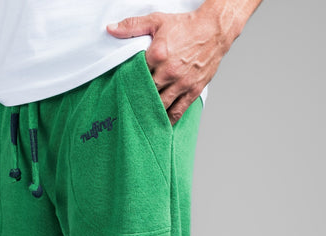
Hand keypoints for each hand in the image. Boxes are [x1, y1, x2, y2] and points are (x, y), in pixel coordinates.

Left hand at [107, 9, 237, 122]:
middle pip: (147, 93)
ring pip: (161, 105)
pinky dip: (168, 119)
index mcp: (158, 54)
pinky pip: (178, 111)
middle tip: (127, 109)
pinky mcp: (193, 90)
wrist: (214, 29)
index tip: (122, 89)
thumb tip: (111, 29)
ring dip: (150, 114)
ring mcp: (182, 83)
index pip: (137, 75)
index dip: (129, 83)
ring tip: (141, 120)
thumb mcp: (157, 21)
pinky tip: (161, 125)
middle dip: (138, 101)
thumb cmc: (186, 26)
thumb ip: (132, 26)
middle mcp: (169, 71)